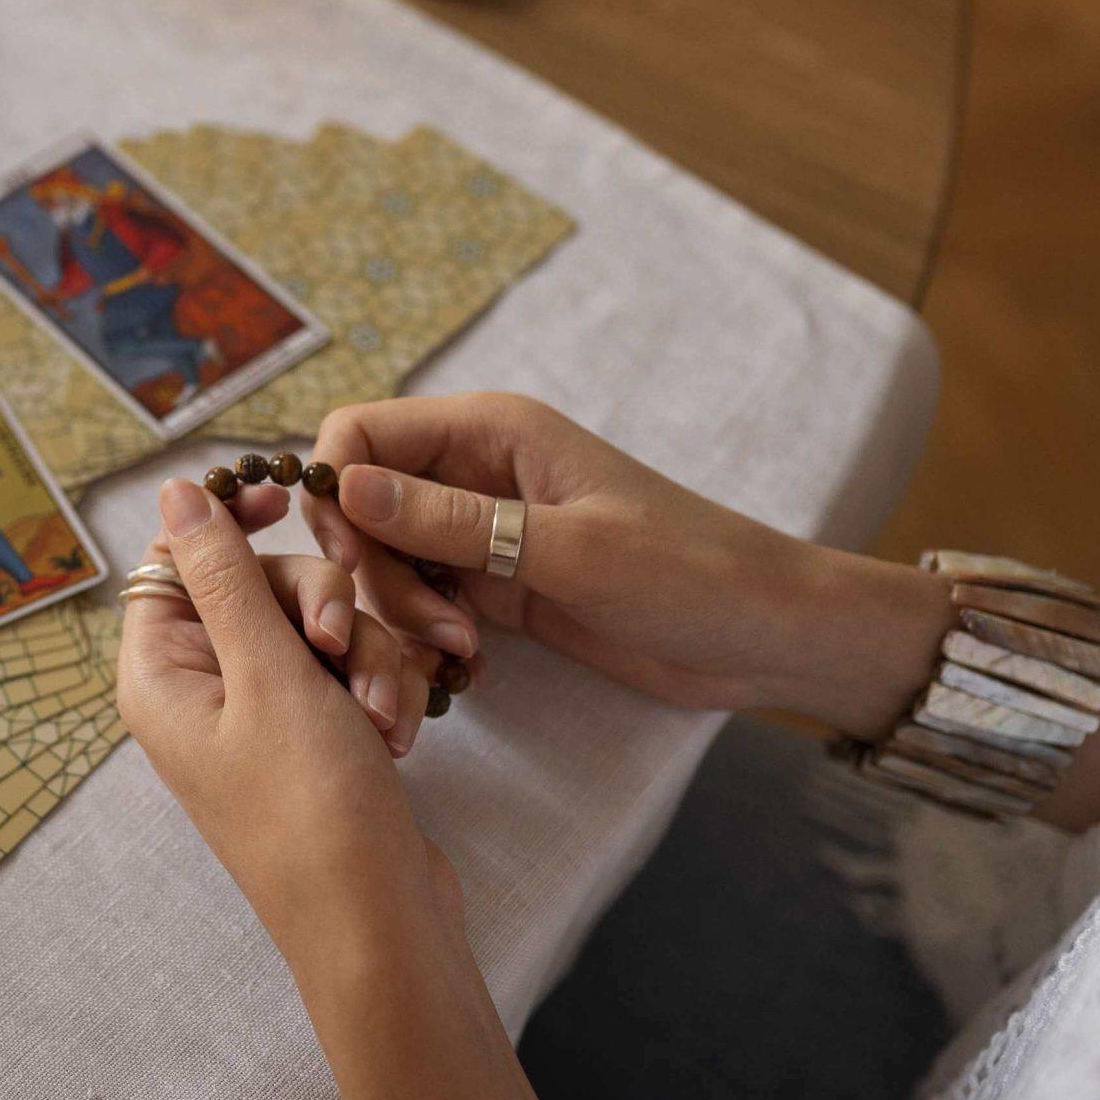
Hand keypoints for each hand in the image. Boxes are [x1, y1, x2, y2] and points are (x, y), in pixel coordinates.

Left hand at [119, 479, 460, 966]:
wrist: (379, 926)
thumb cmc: (312, 810)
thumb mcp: (267, 674)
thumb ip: (224, 574)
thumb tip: (174, 491)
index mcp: (160, 672)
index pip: (178, 557)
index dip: (233, 521)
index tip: (293, 498)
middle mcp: (201, 690)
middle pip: (262, 585)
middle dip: (326, 609)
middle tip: (345, 652)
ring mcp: (260, 718)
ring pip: (320, 629)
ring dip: (366, 660)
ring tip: (382, 720)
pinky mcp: (313, 741)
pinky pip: (349, 676)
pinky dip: (380, 694)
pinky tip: (395, 739)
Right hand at [304, 394, 948, 734]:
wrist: (764, 634)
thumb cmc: (687, 572)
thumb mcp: (565, 549)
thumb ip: (450, 523)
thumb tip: (343, 486)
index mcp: (491, 430)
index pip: (360, 433)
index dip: (335, 491)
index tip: (350, 560)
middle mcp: (475, 472)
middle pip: (363, 507)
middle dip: (375, 574)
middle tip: (432, 631)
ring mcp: (484, 532)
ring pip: (388, 563)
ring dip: (403, 614)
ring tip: (459, 654)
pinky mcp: (497, 587)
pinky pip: (424, 603)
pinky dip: (426, 638)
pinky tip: (464, 669)